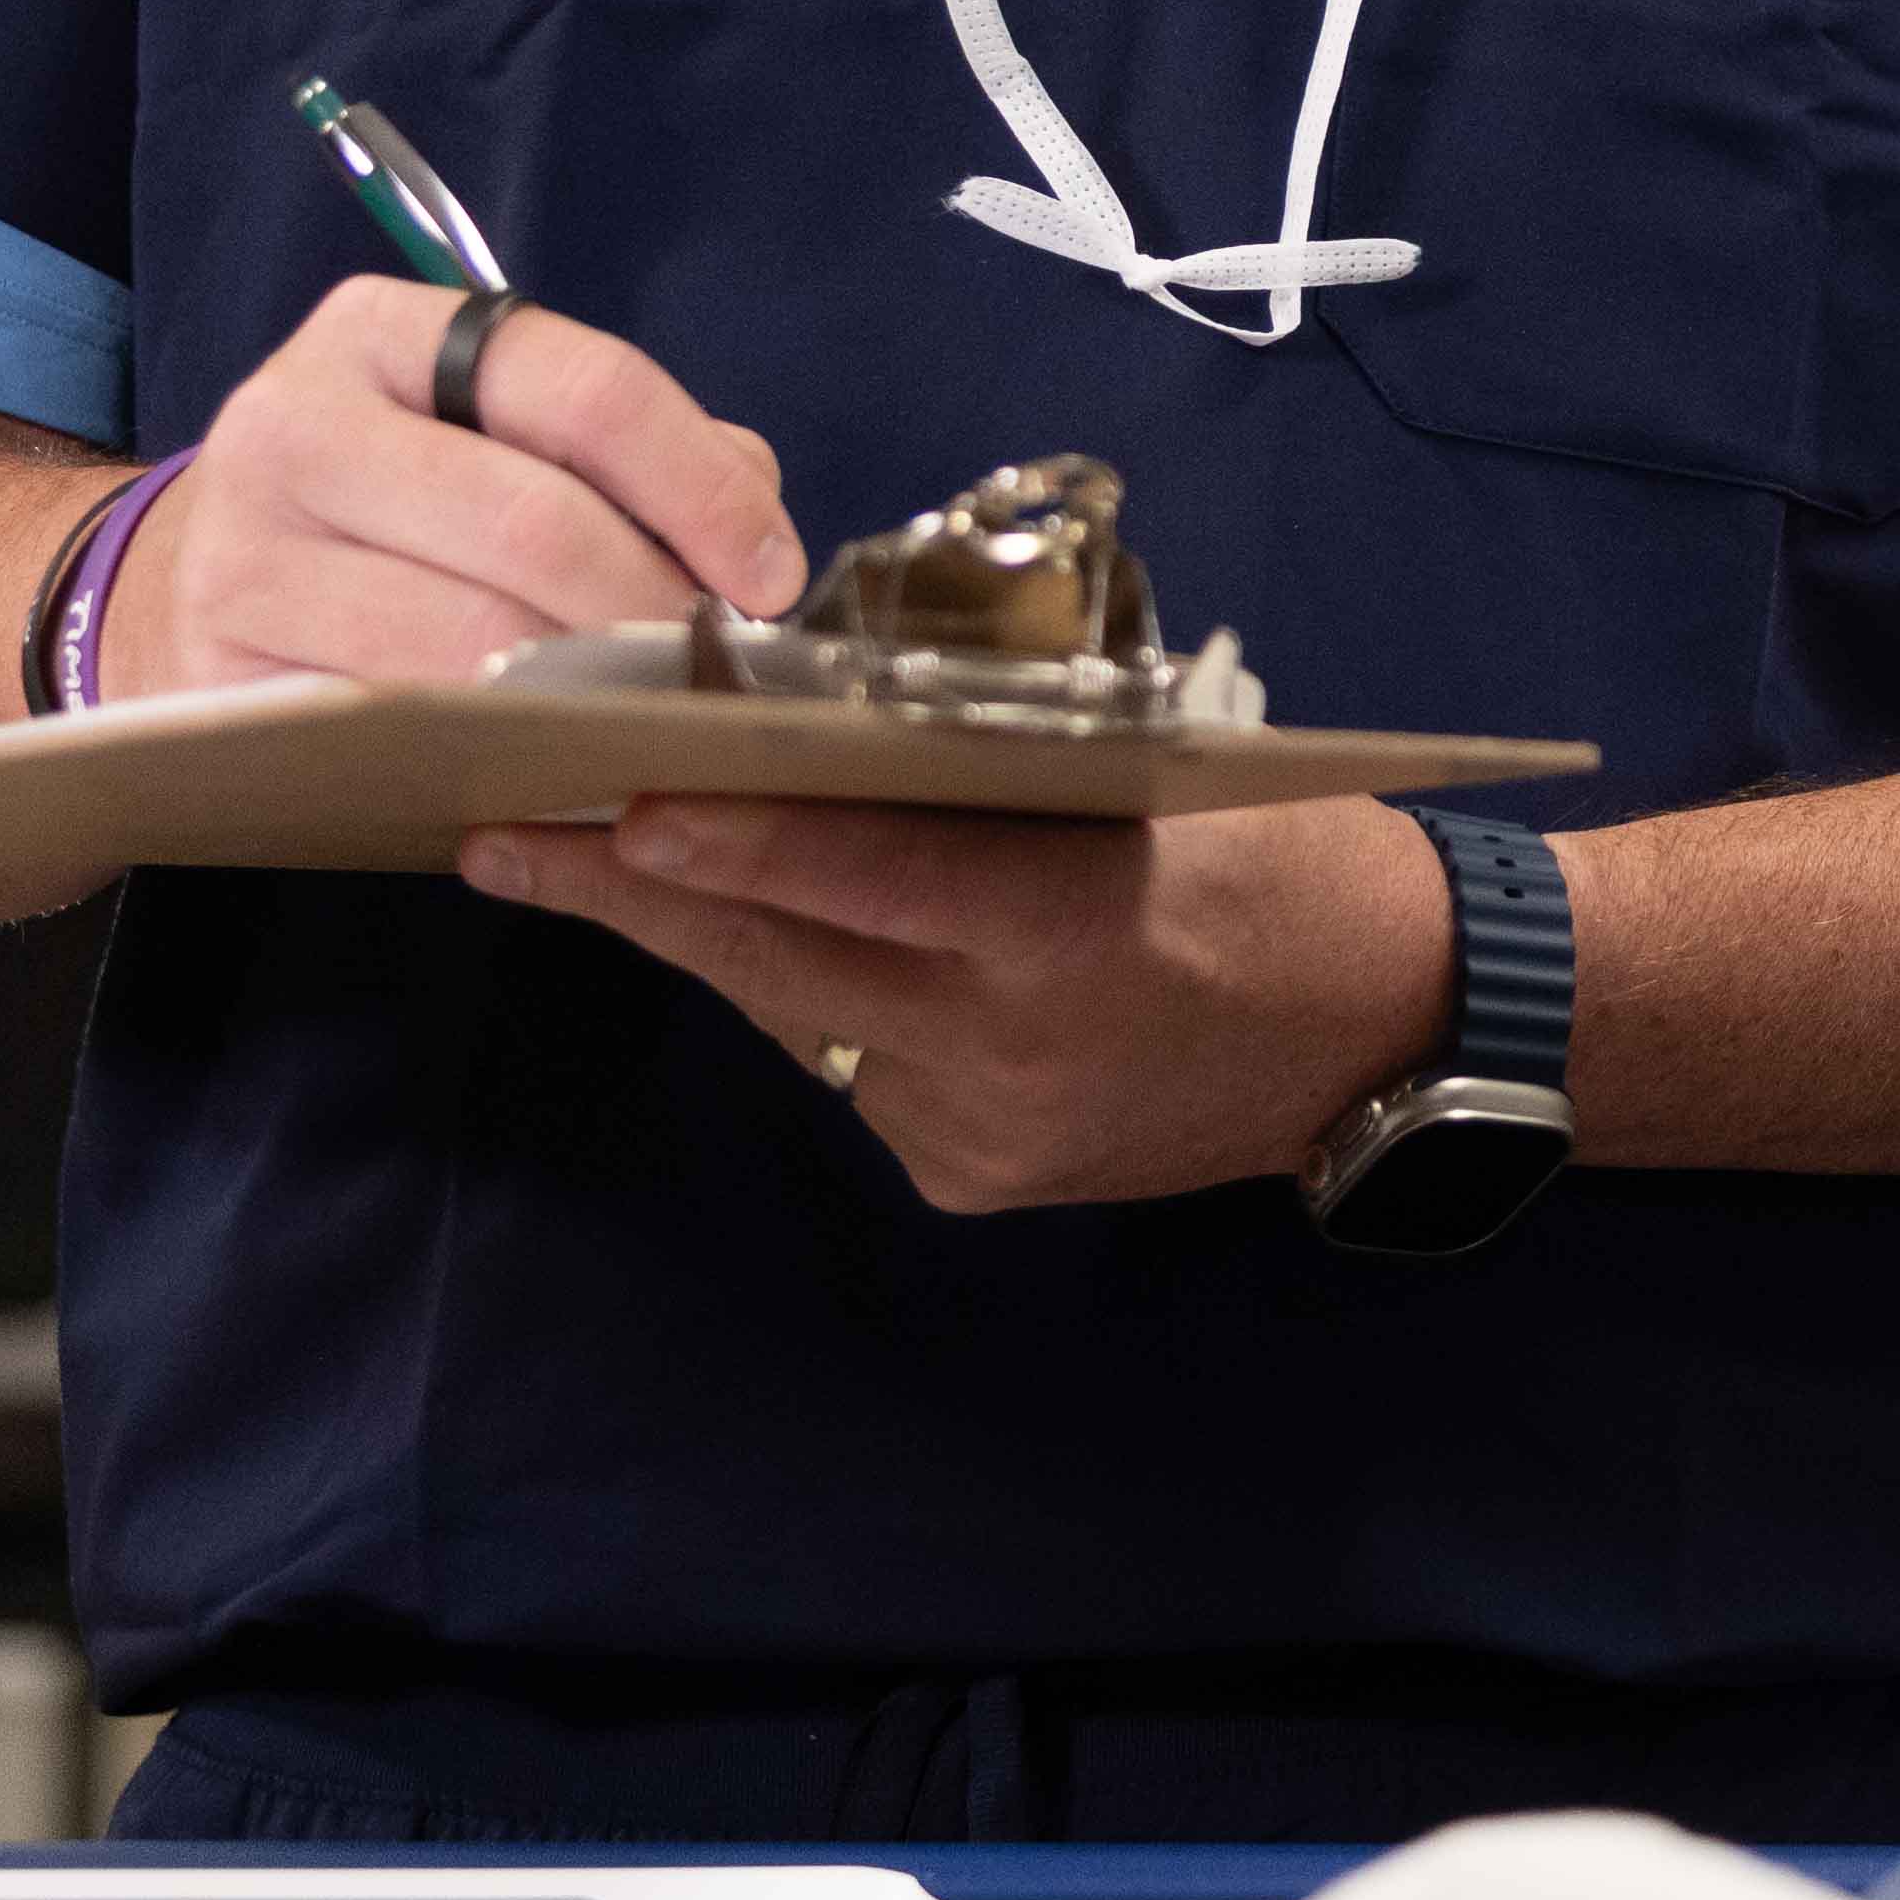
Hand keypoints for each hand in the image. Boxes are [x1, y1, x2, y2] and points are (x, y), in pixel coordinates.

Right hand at [124, 277, 802, 697]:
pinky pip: (398, 720)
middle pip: (531, 521)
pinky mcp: (224, 671)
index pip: (583, 388)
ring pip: (467, 637)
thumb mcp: (495, 433)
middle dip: (650, 605)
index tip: (770, 575)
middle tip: (710, 663)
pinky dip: (497, 742)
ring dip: (586, 687)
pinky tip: (551, 749)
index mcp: (384, 333)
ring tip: (647, 708)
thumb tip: (755, 527)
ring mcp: (244, 550)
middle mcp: (296, 422)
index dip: (699, 487)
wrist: (187, 583)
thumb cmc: (393, 503)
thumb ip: (637, 456)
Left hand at [461, 790, 1462, 1213]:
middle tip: (500, 837)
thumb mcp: (1161, 783)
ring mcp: (981, 1131)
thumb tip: (823, 724)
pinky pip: (850, 1064)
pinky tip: (753, 935)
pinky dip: (805, 991)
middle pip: (781, 958)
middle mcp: (1007, 1050)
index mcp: (1067, 931)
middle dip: (634, 895)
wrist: (1399, 1032)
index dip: (727, 842)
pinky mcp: (972, 1175)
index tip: (605, 805)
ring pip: (796, 1014)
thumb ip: (995, 773)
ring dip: (698, 936)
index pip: (863, 877)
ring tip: (573, 865)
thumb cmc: (1293, 860)